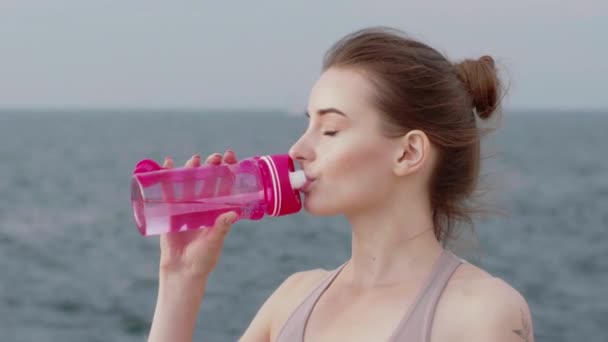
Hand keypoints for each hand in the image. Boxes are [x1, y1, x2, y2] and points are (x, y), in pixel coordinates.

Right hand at [158, 150, 238, 278]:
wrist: (182, 271)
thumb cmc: (203, 259)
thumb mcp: (214, 241)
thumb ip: (221, 228)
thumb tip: (232, 214)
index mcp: (218, 210)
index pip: (225, 185)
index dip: (228, 171)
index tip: (231, 158)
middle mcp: (203, 205)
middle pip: (208, 180)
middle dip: (212, 167)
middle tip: (215, 158)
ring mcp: (186, 207)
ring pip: (189, 182)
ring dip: (191, 168)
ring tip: (195, 159)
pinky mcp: (170, 211)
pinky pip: (168, 191)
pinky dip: (166, 176)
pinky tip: (167, 163)